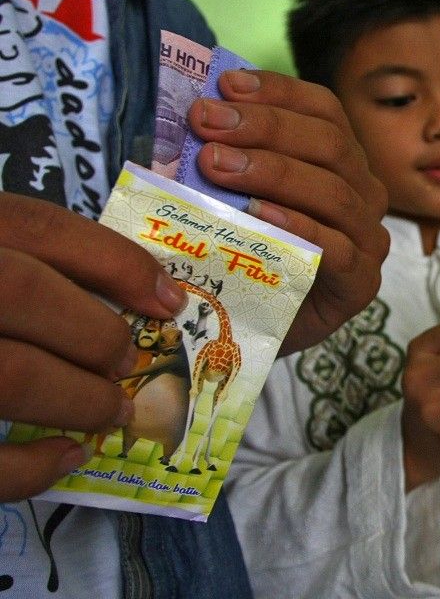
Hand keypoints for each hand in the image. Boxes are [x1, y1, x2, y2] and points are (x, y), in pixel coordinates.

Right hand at [0, 193, 188, 500]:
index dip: (115, 261)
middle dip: (96, 332)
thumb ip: (11, 260)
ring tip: (111, 411)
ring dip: (75, 398)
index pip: (36, 225)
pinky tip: (65, 459)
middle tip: (129, 363)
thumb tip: (133, 297)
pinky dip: (25, 469)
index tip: (169, 299)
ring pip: (4, 374)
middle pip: (19, 291)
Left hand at [187, 70, 389, 355]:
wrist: (245, 328)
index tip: (224, 86)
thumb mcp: (230, 192)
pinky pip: (337, 248)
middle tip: (205, 124)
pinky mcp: (361, 285)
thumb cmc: (240, 253)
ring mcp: (368, 240)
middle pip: (330, 144)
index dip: (278, 91)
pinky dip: (297, 227)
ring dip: (272, 171)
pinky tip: (256, 215)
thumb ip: (226, 152)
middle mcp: (364, 195)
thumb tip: (194, 105)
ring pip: (334, 191)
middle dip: (265, 128)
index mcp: (342, 162)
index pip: (324, 111)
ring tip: (215, 165)